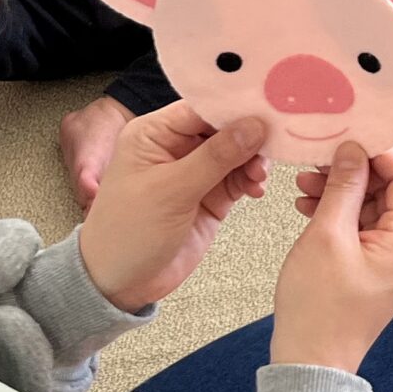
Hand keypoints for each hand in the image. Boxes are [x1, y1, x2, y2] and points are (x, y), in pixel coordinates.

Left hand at [77, 104, 269, 311]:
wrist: (120, 283)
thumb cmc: (128, 233)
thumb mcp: (171, 190)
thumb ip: (215, 157)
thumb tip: (254, 125)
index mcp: (154, 134)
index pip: (200, 108)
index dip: (232, 108)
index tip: (267, 110)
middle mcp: (174, 147)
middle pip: (223, 127)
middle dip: (249, 135)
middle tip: (273, 146)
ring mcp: (194, 173)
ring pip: (235, 153)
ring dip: (253, 161)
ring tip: (259, 176)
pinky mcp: (209, 197)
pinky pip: (238, 178)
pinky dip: (251, 181)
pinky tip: (256, 189)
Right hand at [271, 144, 392, 371]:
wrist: (309, 363)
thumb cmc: (318, 308)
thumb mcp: (327, 235)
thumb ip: (343, 186)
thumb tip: (353, 150)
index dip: (377, 154)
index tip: (346, 141)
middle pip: (391, 193)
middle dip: (353, 173)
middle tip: (317, 163)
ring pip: (374, 211)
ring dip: (342, 193)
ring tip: (305, 187)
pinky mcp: (377, 273)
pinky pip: (365, 232)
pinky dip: (341, 216)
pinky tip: (310, 207)